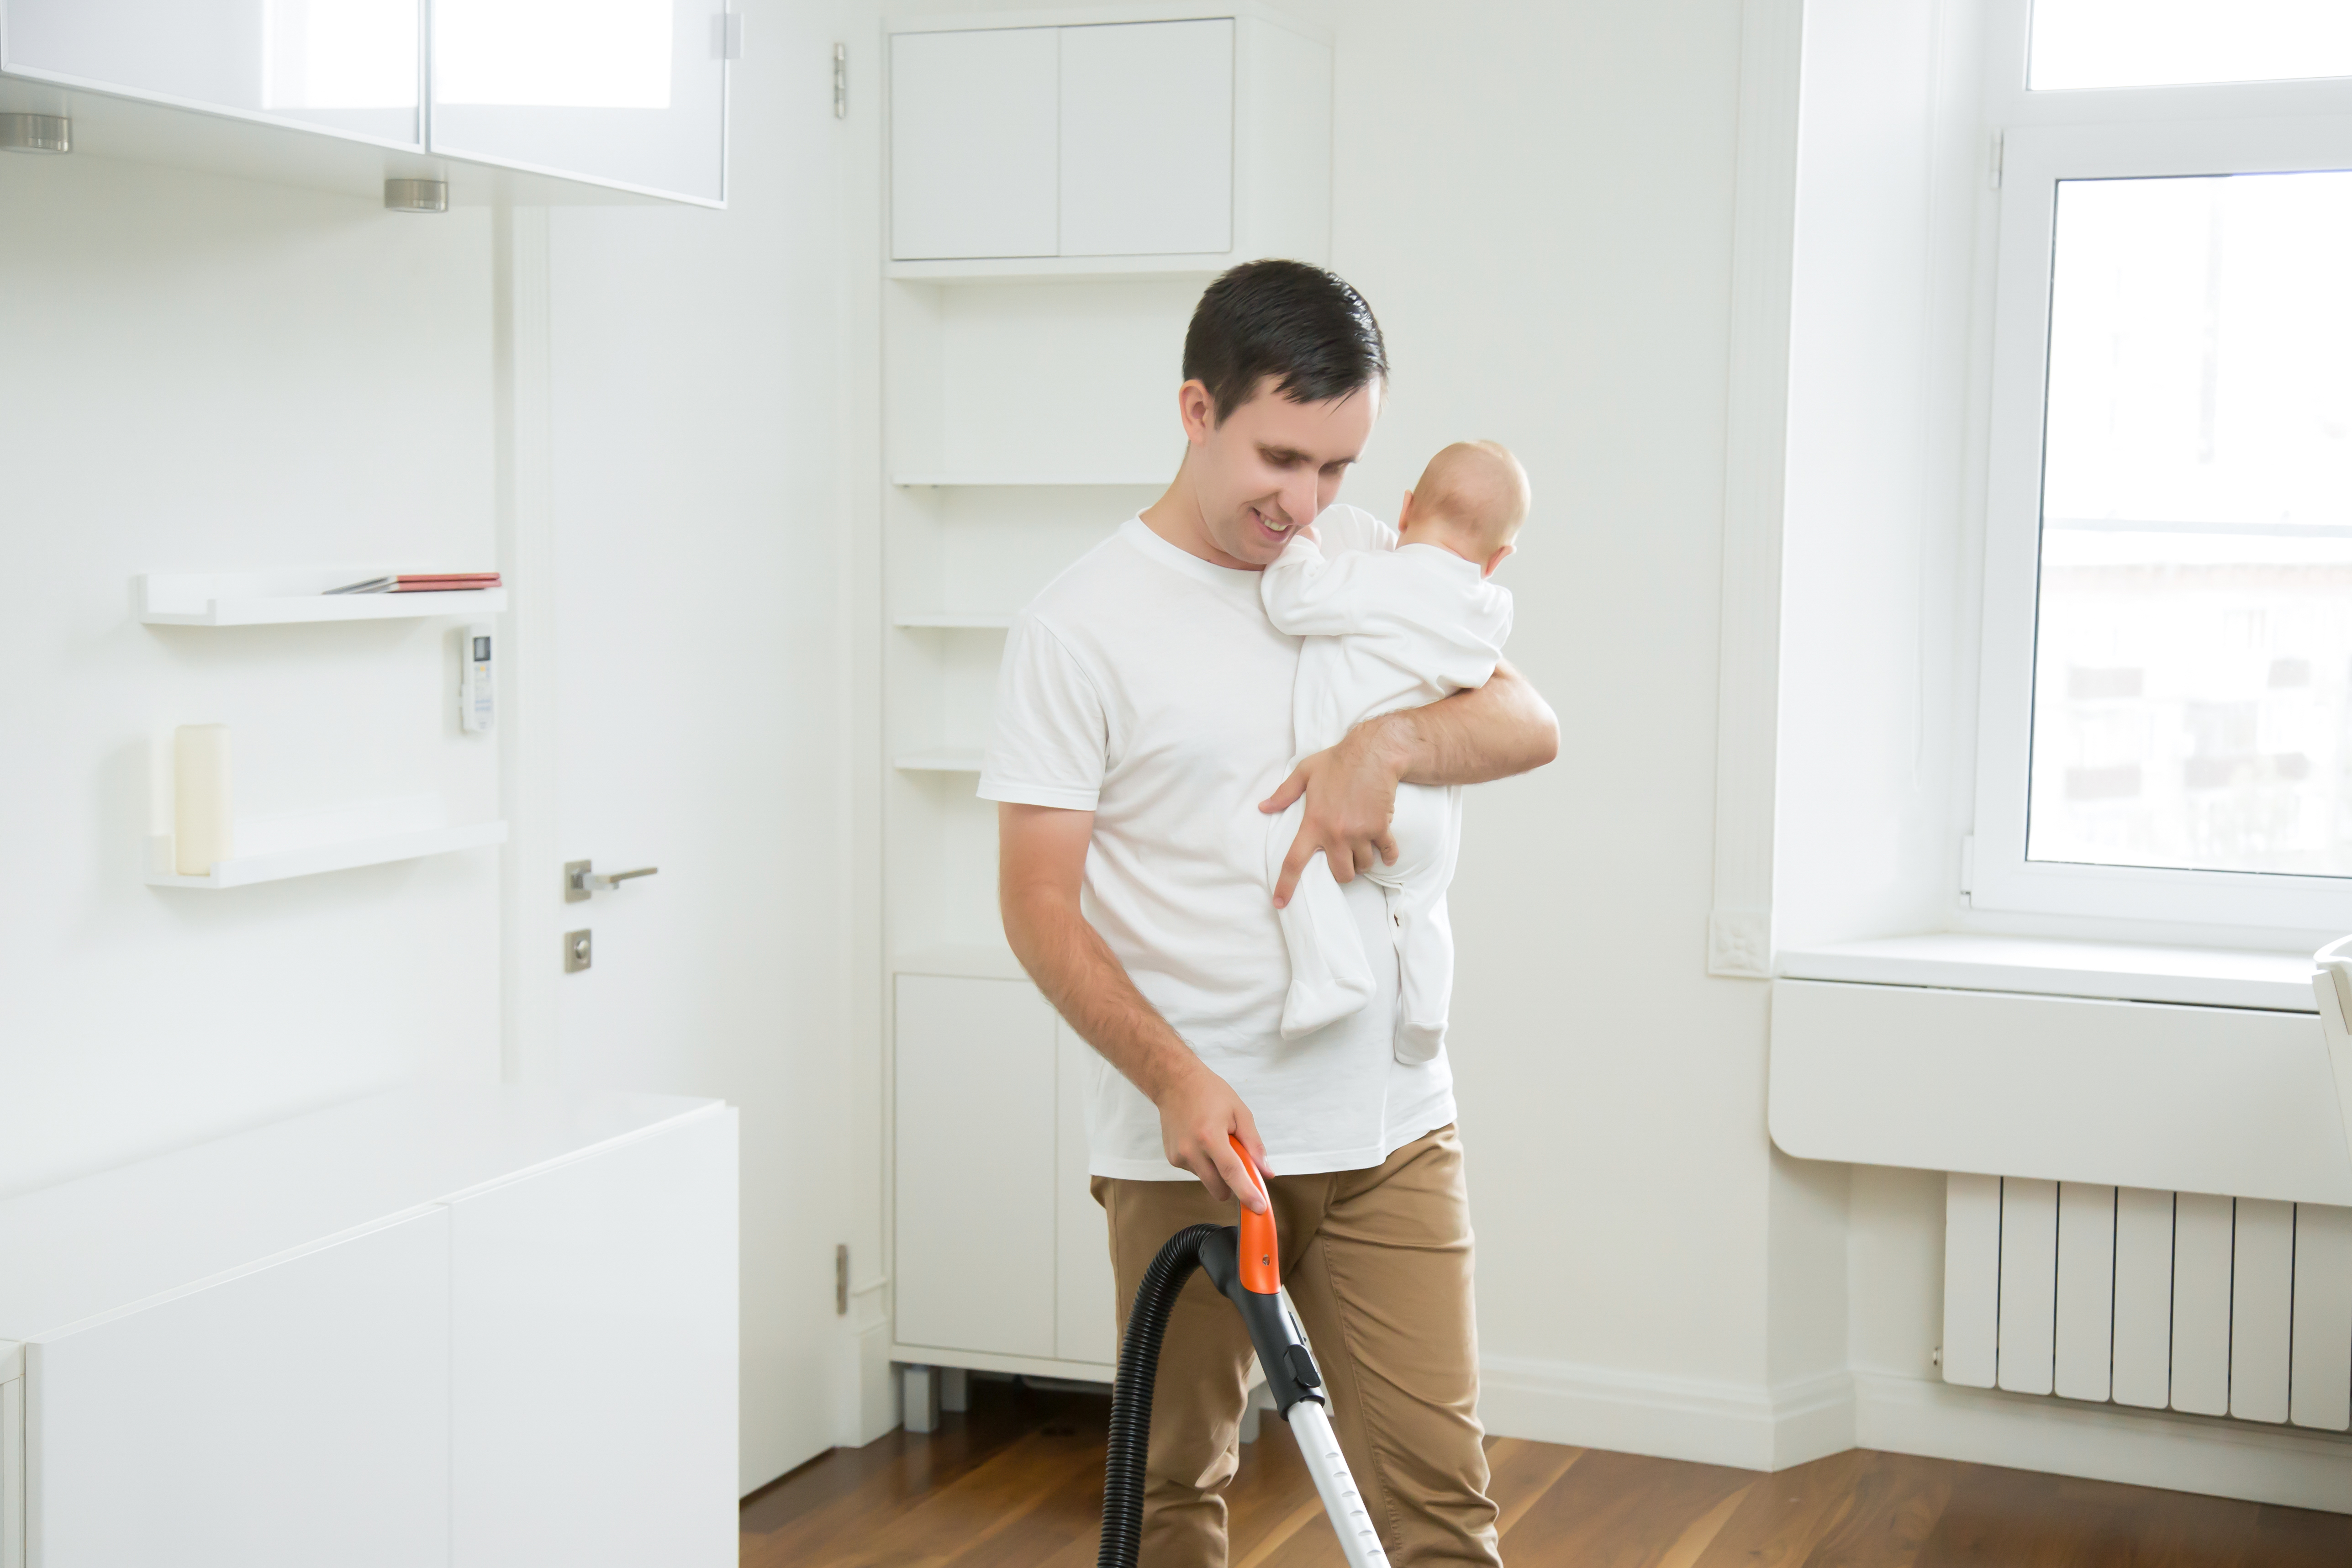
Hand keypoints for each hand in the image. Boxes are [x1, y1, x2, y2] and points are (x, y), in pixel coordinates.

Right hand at [1155, 1059, 1270, 1211]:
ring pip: (1207, 1181)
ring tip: (1215, 1142)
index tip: (1259, 1208)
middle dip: (1233, 1185)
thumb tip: (1266, 1171)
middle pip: (1219, 1188)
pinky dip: (1204, 1164)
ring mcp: (1179, 1157)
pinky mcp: (1172, 1159)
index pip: (1232, 1173)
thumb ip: (1254, 1145)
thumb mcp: (1240, 1113)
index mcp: (1210, 1137)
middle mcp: (1191, 1150)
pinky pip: (1196, 1172)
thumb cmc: (1209, 1093)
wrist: (1174, 1082)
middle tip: (1239, 1163)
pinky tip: (1201, 1142)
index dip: (1247, 1193)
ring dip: (1217, 1171)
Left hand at [1258, 719, 1409, 906]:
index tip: (1280, 903)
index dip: (1286, 885)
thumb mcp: (1304, 773)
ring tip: (1361, 847)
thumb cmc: (1337, 762)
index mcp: (1313, 823)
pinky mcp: (1380, 828)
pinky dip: (1387, 856)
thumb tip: (1264, 807)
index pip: (1295, 862)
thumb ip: (1283, 794)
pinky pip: (1387, 854)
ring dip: (1362, 862)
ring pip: (1362, 866)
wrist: (1373, 754)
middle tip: (1343, 857)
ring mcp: (1359, 833)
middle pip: (1340, 874)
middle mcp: (1336, 834)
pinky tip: (1385, 853)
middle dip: (1342, 872)